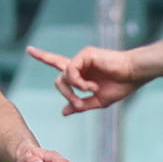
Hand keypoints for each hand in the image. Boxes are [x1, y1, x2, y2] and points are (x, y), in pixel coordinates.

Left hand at [27, 44, 143, 113]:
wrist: (134, 75)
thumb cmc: (121, 86)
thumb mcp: (98, 101)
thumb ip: (80, 105)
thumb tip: (63, 112)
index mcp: (81, 73)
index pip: (58, 64)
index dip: (43, 57)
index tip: (29, 50)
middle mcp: (79, 64)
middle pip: (59, 81)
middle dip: (67, 95)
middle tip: (80, 103)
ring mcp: (81, 58)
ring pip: (63, 78)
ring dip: (74, 91)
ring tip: (91, 91)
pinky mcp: (84, 54)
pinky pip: (71, 72)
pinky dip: (79, 83)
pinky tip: (92, 86)